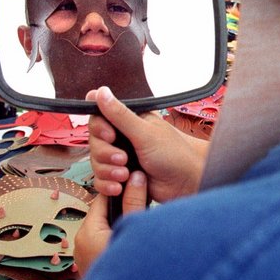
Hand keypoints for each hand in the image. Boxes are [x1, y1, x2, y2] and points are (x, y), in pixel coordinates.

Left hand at [74, 170, 146, 274]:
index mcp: (88, 231)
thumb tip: (137, 176)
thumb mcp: (134, 230)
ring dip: (122, 225)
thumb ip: (135, 202)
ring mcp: (86, 257)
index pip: (103, 198)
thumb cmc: (130, 271)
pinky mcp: (94, 267)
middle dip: (123, 207)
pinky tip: (134, 242)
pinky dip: (119, 239)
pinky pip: (105, 245)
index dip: (120, 188)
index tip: (135, 180)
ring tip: (140, 222)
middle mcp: (82, 243)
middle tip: (143, 200)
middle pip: (104, 214)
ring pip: (106, 230)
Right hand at [87, 86, 207, 202]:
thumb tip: (101, 92)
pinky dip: (107, 184)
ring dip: (107, 170)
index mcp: (129, 121)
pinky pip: (101, 180)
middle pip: (94, 142)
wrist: (185, 184)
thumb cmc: (174, 154)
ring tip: (126, 174)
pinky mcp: (120, 177)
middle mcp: (123, 138)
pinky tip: (120, 186)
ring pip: (96, 162)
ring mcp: (121, 158)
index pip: (99, 117)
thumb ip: (120, 114)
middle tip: (123, 158)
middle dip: (105, 153)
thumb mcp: (145, 132)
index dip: (99, 128)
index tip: (110, 135)